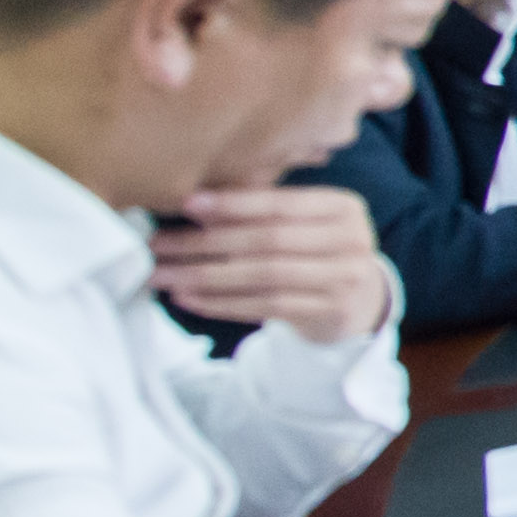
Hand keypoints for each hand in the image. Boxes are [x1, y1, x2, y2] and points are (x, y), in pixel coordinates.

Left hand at [152, 186, 393, 347]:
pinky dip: (222, 303)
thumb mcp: (303, 222)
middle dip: (206, 243)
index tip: (187, 204)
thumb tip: (194, 205)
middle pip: (268, 241)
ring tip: (164, 275)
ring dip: (205, 276)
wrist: (358, 300)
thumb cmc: (315, 250)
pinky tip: (189, 298)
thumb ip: (263, 210)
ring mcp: (344, 279)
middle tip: (158, 245)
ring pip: (263, 276)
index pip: (282, 203)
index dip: (234, 204)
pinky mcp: (328, 312)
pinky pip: (266, 307)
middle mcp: (352, 241)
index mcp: (343, 207)